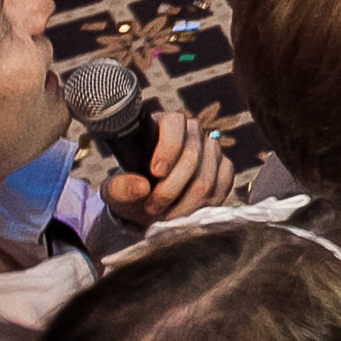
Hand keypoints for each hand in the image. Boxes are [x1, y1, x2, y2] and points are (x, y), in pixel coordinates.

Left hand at [103, 111, 235, 223]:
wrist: (150, 203)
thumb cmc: (132, 191)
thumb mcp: (115, 191)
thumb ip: (120, 188)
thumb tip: (141, 187)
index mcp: (163, 124)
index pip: (175, 124)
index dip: (168, 148)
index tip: (155, 173)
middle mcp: (192, 131)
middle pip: (192, 157)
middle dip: (171, 189)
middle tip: (152, 208)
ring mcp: (212, 149)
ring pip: (206, 178)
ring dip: (185, 204)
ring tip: (166, 215)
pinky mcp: (225, 168)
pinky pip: (222, 187)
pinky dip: (203, 205)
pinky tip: (187, 212)